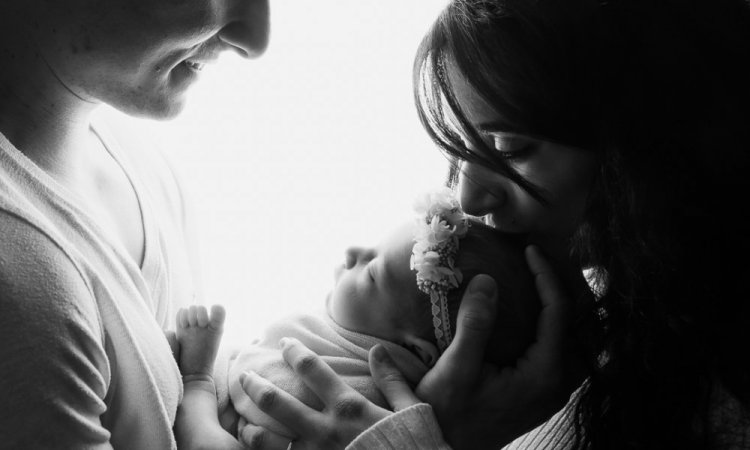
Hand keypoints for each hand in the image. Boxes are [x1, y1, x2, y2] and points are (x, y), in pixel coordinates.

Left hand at [237, 338, 414, 449]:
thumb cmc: (414, 445)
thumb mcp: (409, 408)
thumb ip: (391, 379)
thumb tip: (377, 348)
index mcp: (348, 406)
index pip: (311, 369)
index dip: (294, 352)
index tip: (283, 342)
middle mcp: (325, 429)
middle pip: (278, 402)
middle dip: (256, 386)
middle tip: (244, 375)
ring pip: (270, 442)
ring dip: (251, 430)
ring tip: (241, 422)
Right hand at [407, 245, 585, 448]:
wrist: (443, 447)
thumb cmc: (449, 414)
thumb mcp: (457, 368)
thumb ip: (475, 325)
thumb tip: (487, 280)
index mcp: (544, 375)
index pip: (559, 312)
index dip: (546, 275)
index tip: (530, 250)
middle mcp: (556, 384)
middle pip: (573, 322)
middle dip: (560, 285)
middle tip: (540, 257)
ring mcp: (549, 390)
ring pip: (568, 335)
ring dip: (556, 304)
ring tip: (538, 276)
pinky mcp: (538, 391)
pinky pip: (556, 347)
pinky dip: (548, 322)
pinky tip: (530, 308)